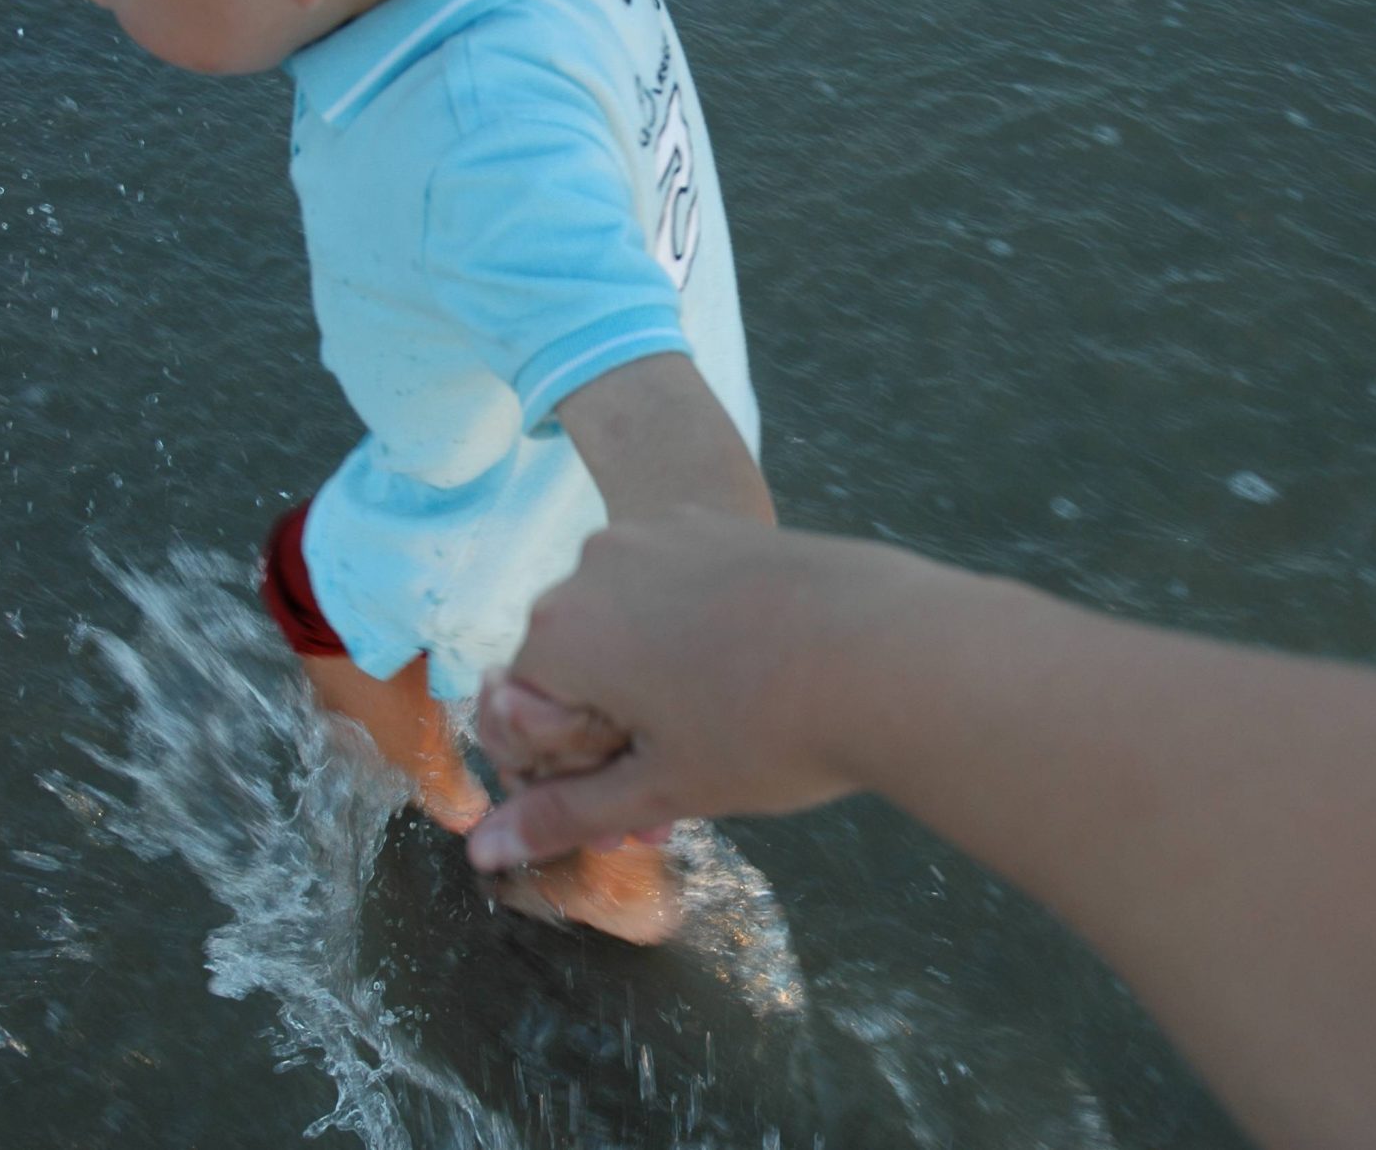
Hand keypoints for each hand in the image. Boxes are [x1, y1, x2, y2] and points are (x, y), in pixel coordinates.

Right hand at [467, 511, 927, 870]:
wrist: (893, 651)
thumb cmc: (767, 730)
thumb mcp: (661, 787)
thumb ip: (566, 813)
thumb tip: (482, 850)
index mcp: (559, 630)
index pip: (519, 714)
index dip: (568, 772)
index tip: (628, 801)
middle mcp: (594, 564)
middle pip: (573, 662)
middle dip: (612, 727)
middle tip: (682, 779)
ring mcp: (661, 533)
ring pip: (629, 623)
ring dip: (654, 680)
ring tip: (724, 732)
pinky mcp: (720, 525)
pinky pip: (678, 588)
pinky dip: (697, 633)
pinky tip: (756, 673)